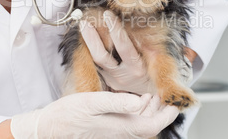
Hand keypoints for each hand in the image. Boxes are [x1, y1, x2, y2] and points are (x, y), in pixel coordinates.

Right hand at [10, 92, 178, 138]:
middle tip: (165, 95)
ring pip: (141, 123)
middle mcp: (121, 132)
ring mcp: (115, 130)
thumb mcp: (93, 102)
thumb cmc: (70, 114)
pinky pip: (130, 121)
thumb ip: (117, 102)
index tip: (175, 103)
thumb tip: (140, 101)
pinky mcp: (109, 127)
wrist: (52, 126)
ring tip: (153, 95)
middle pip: (150, 124)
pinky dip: (138, 111)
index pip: (153, 126)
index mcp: (122, 127)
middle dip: (160, 111)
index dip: (167, 115)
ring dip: (150, 110)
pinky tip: (136, 100)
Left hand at [80, 10, 192, 94]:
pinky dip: (91, 48)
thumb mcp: (162, 59)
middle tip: (88, 20)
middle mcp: (125, 75)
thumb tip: (161, 29)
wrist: (156, 95)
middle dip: (94, 38)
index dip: (117, 33)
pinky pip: (96, 64)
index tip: (109, 16)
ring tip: (84, 24)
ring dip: (89, 42)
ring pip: (98, 60)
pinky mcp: (109, 79)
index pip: (125, 49)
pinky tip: (87, 33)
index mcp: (140, 68)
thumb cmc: (160, 70)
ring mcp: (114, 78)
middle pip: (104, 56)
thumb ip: (157, 46)